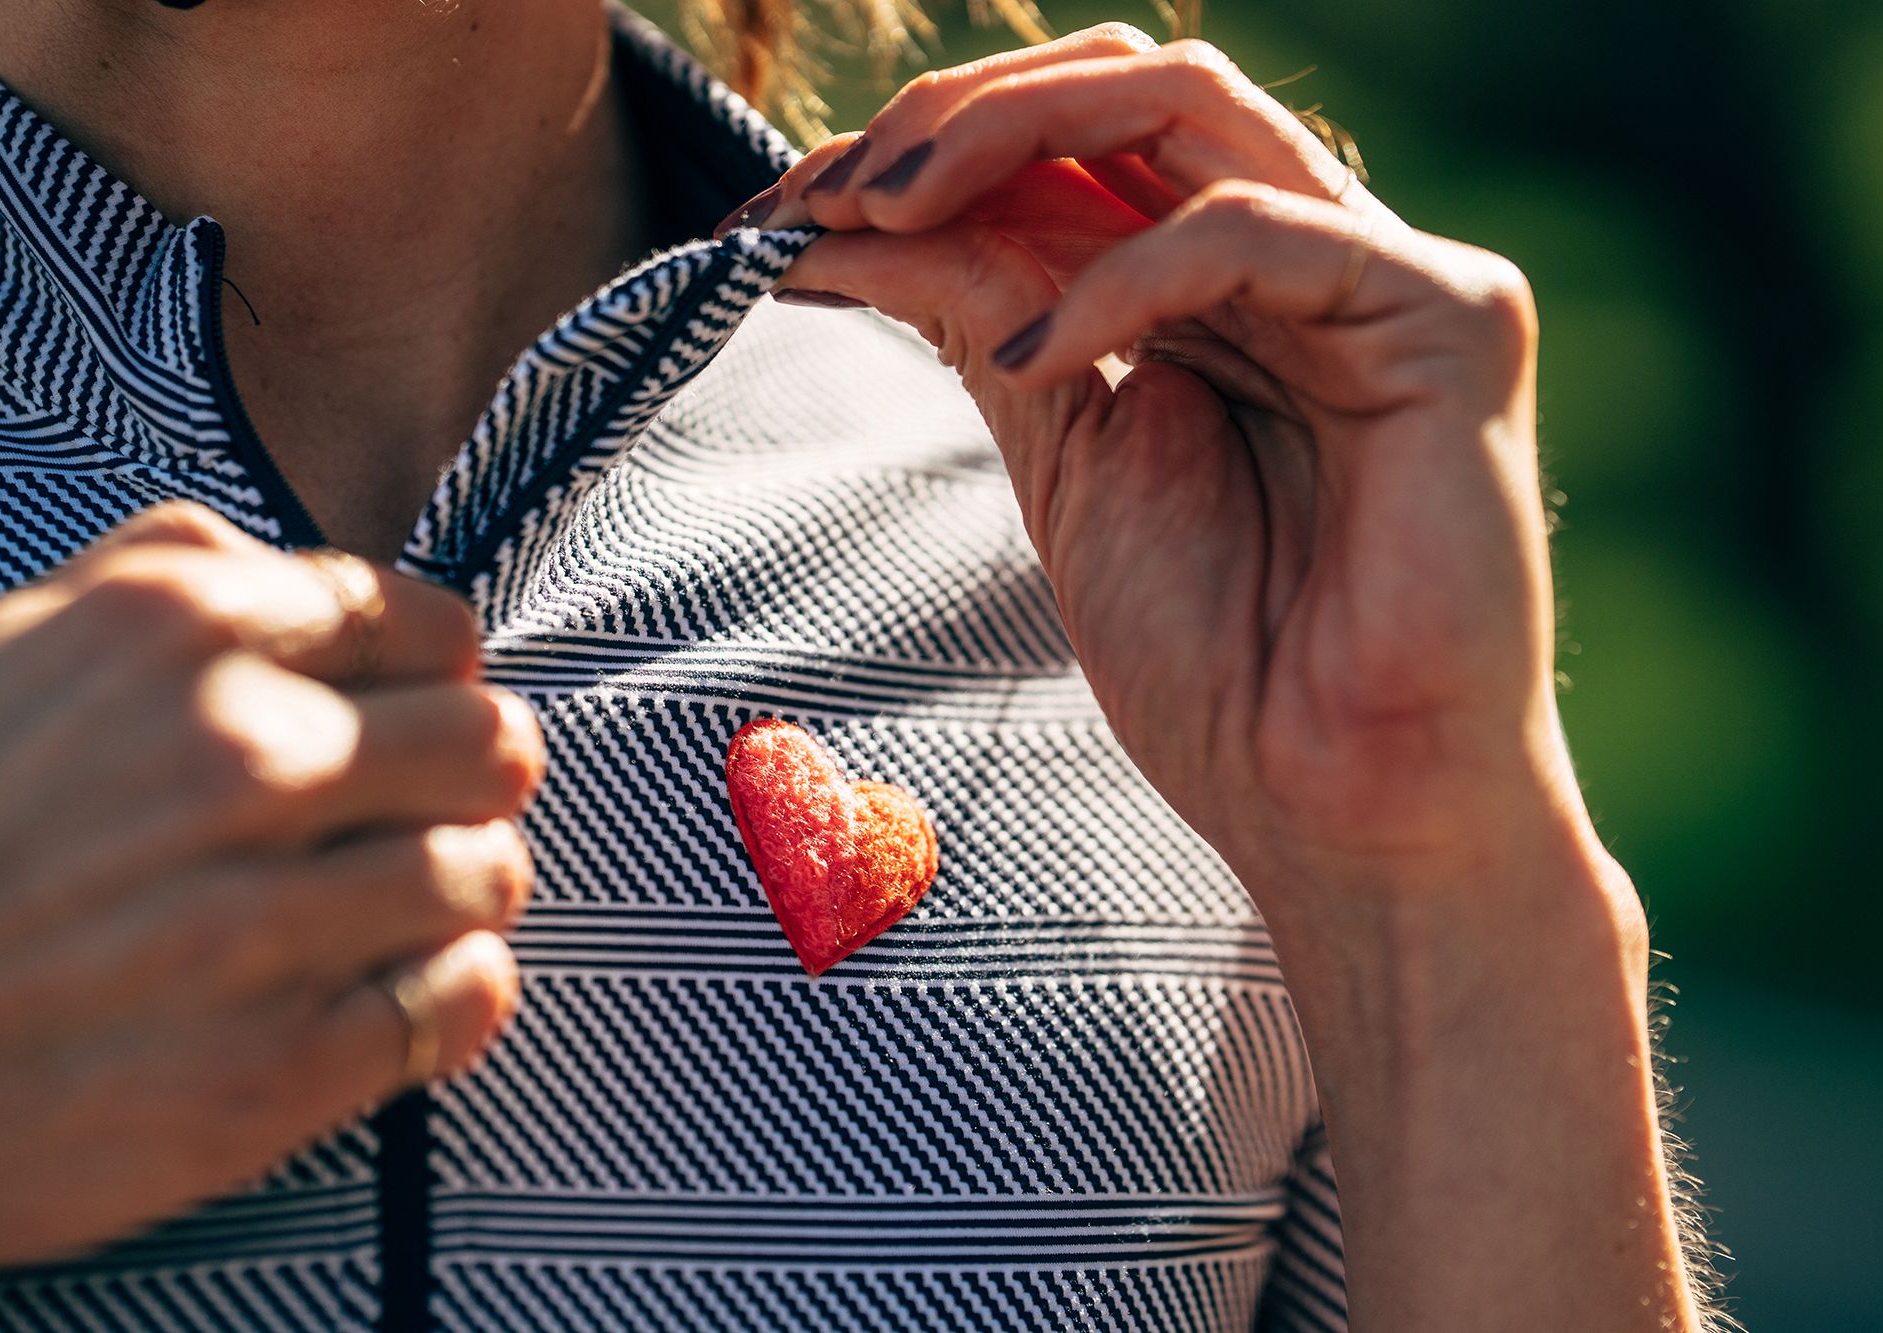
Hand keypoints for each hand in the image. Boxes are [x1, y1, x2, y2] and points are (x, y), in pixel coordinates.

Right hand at [0, 503, 543, 1272]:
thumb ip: (144, 577)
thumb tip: (268, 559)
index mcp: (172, 634)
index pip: (416, 621)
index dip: (439, 669)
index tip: (426, 703)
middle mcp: (236, 758)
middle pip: (487, 741)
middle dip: (474, 773)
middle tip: (437, 808)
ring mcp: (260, 917)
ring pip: (487, 870)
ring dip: (465, 887)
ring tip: (412, 909)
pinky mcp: (272, 1066)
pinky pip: (462, 1002)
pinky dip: (457, 995)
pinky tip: (408, 996)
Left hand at [750, 31, 1701, 1326]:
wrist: (1340, 814)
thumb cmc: (1221, 666)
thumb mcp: (1064, 455)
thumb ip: (988, 320)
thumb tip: (840, 223)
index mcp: (1216, 293)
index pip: (1068, 150)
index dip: (921, 154)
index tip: (777, 215)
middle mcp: (1298, 259)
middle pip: (1118, 91)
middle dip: (951, 116)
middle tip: (820, 191)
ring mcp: (1379, 276)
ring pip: (1183, 98)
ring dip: (1007, 131)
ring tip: (882, 210)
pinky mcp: (1450, 319)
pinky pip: (1254, 232)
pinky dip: (1120, 278)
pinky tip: (1037, 359)